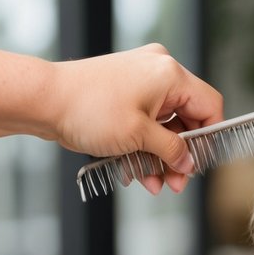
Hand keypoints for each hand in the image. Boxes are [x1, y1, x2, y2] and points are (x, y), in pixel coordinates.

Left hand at [48, 44, 222, 194]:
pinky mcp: (125, 92)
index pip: (209, 105)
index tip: (201, 162)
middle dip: (181, 154)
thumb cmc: (88, 109)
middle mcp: (158, 72)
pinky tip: (138, 171)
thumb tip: (188, 162)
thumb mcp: (139, 136)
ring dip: (161, 156)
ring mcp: (140, 80)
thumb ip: (171, 150)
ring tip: (154, 182)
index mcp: (169, 74)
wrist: (43, 100)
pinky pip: (146, 121)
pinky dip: (145, 146)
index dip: (210, 137)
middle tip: (177, 182)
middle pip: (187, 118)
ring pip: (165, 124)